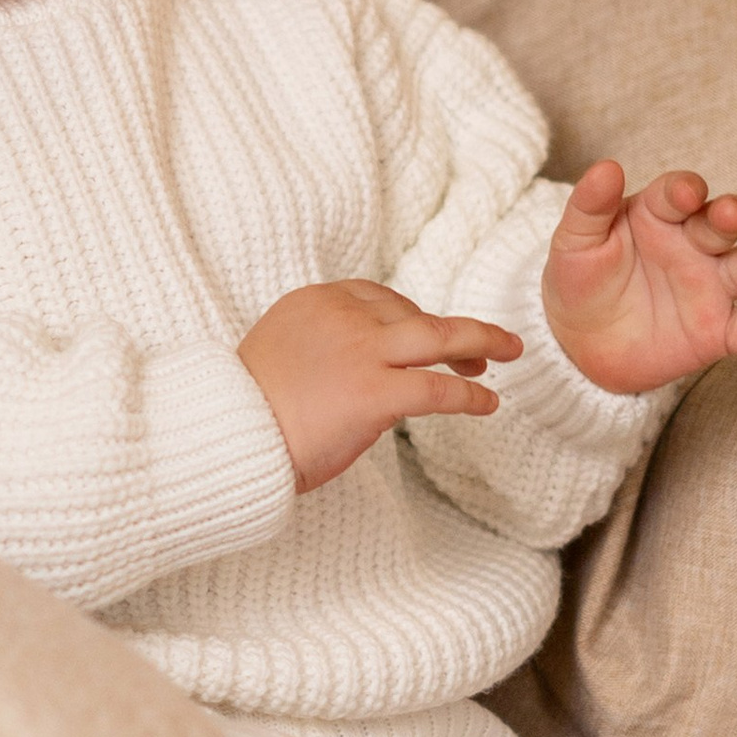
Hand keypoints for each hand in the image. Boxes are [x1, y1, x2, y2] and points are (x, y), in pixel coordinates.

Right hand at [238, 280, 521, 493]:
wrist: (228, 438)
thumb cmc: (248, 412)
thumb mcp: (283, 355)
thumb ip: (325, 348)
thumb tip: (368, 370)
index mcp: (315, 301)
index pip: (380, 298)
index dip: (413, 316)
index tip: (432, 335)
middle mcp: (341, 316)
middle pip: (413, 313)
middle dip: (452, 330)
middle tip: (485, 346)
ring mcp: (360, 351)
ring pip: (438, 336)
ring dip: (481, 341)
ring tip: (509, 352)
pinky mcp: (374, 392)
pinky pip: (437, 387)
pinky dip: (469, 394)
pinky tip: (487, 403)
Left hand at [543, 163, 736, 394]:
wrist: (580, 343)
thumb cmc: (580, 279)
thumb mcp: (574, 242)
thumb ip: (590, 206)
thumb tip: (606, 166)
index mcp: (660, 214)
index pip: (678, 194)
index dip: (684, 190)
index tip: (686, 192)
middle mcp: (694, 244)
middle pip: (721, 223)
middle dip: (729, 215)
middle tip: (730, 215)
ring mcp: (711, 285)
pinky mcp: (718, 330)